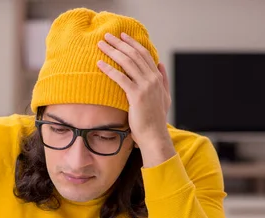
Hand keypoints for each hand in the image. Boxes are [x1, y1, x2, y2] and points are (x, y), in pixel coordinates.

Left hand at [97, 32, 175, 166]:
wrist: (154, 135)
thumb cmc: (156, 119)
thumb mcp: (165, 97)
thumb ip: (163, 79)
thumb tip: (160, 64)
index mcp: (157, 78)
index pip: (144, 54)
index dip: (132, 43)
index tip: (122, 36)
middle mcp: (153, 79)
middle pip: (134, 55)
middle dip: (119, 43)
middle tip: (106, 36)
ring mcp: (145, 86)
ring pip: (127, 62)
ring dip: (112, 51)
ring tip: (101, 45)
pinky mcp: (136, 95)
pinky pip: (120, 78)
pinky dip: (109, 69)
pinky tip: (100, 63)